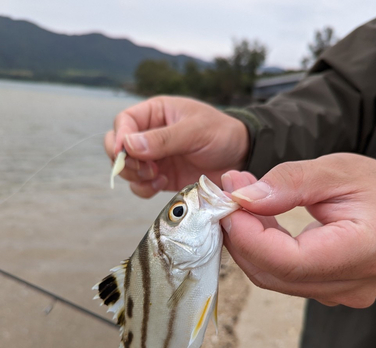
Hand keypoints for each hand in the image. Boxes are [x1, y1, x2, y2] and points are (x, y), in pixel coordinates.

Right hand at [104, 96, 248, 196]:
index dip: (119, 138)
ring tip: (157, 176)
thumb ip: (163, 138)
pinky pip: (140, 186)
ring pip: (127, 169)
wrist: (240, 159)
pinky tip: (162, 184)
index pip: (124, 122)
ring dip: (136, 177)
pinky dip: (145, 189)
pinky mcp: (160, 178)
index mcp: (156, 113)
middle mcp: (150, 135)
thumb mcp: (195, 131)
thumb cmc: (221, 135)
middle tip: (147, 169)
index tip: (123, 153)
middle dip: (126, 161)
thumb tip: (129, 145)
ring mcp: (154, 158)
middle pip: (118, 147)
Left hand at [221, 153, 375, 307]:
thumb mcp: (340, 172)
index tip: (227, 203)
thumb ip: (291, 184)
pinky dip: (263, 248)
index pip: (285, 261)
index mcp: (359, 254)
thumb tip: (242, 198)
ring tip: (240, 199)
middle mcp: (348, 286)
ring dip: (249, 240)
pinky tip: (257, 218)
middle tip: (227, 195)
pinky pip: (284, 274)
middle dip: (240, 235)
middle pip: (272, 273)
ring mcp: (338, 293)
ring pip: (273, 276)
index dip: (247, 235)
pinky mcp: (328, 288)